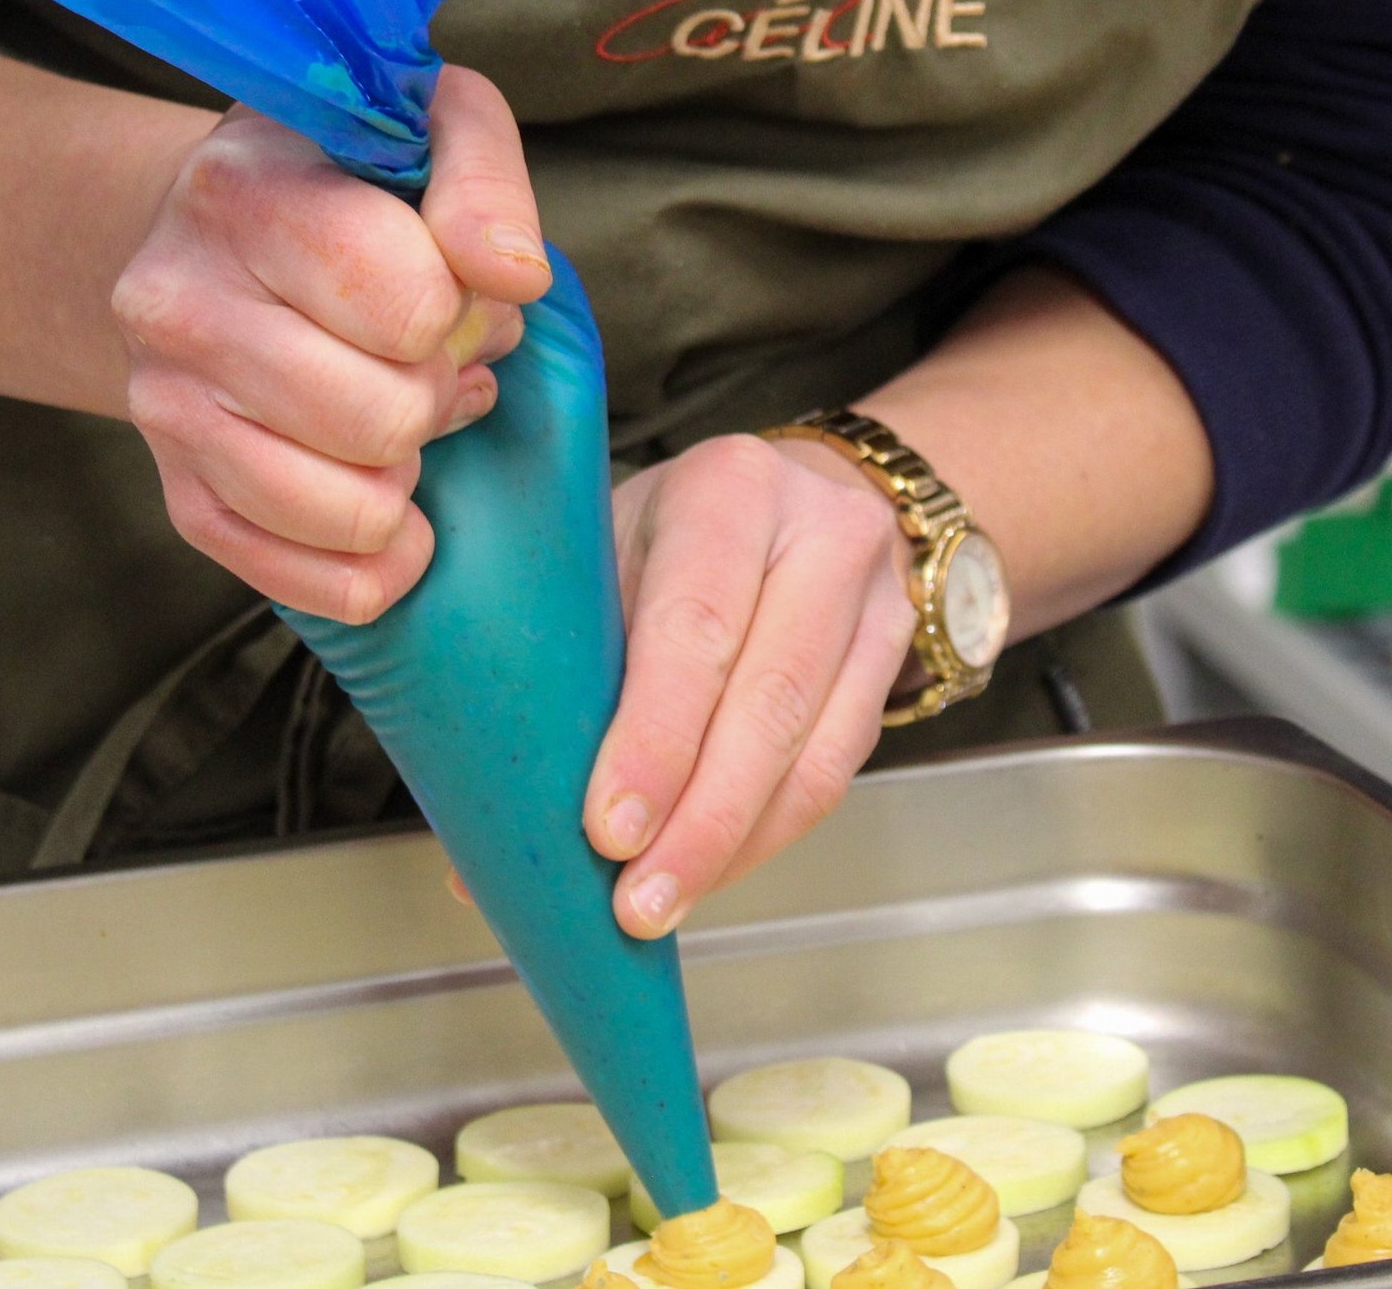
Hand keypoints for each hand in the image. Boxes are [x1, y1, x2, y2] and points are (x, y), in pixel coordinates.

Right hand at [112, 66, 550, 622]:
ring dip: (407, 472)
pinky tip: (386, 496)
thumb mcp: (426, 127)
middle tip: (425, 358)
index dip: (458, 305)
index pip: (410, 304)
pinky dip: (383, 560)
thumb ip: (483, 180)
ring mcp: (167, 414)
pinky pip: (326, 589)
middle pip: (387, 419)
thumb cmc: (344, 180)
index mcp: (237, 195)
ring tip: (396, 412)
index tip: (443, 283)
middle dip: (437, 392)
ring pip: (358, 513)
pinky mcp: (183, 501)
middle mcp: (177, 307)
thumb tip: (511, 278)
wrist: (213, 232)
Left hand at [585, 434, 917, 936]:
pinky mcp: (895, 660)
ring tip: (662, 903)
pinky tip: (710, 870)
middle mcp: (819, 534)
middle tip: (635, 900)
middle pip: (766, 700)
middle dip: (697, 819)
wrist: (791, 491)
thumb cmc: (671, 527)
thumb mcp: (611, 543)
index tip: (607, 829)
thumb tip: (496, 802)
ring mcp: (874, 599)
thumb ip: (564, 648)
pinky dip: (766, 834)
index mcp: (728, 489)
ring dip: (732, 845)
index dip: (654, 739)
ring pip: (812, 750)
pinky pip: (835, 770)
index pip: (693, 627)